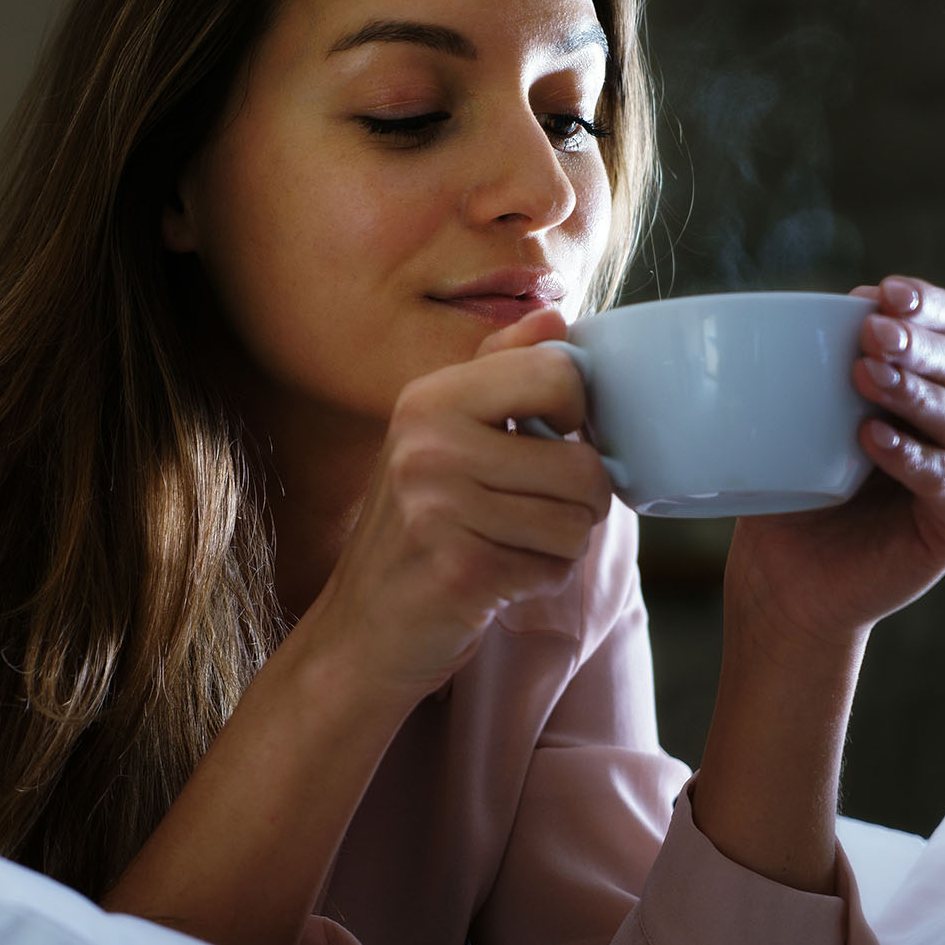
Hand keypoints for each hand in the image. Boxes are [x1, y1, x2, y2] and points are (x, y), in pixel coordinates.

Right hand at [296, 308, 614, 708]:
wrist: (361, 629)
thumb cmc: (416, 530)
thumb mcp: (443, 435)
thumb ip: (501, 371)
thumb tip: (557, 314)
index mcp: (429, 397)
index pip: (560, 373)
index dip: (579, 415)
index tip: (548, 442)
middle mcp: (428, 443)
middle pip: (584, 461)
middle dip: (577, 499)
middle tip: (527, 511)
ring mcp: (438, 507)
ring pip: (578, 520)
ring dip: (557, 544)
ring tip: (503, 545)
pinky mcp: (459, 569)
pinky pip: (555, 567)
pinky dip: (537, 581)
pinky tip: (492, 579)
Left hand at [724, 276, 944, 649]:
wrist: (787, 574)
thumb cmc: (796, 486)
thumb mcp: (803, 417)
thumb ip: (818, 367)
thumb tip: (808, 309)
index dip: (928, 306)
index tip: (882, 293)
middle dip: (918, 345)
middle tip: (873, 332)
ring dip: (913, 394)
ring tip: (864, 375)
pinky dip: (913, 458)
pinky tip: (873, 439)